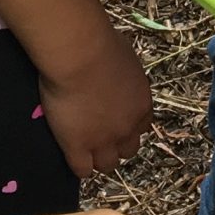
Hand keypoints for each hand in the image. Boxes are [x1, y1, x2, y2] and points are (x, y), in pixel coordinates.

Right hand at [40, 26, 155, 177]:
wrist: (81, 54)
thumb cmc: (102, 44)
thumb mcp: (125, 59)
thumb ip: (125, 75)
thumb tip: (117, 73)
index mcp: (142, 104)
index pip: (142, 127)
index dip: (129, 126)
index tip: (117, 121)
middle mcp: (128, 128)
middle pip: (129, 151)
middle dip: (117, 145)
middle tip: (101, 135)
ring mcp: (103, 141)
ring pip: (108, 165)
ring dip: (99, 159)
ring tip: (86, 150)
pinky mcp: (78, 147)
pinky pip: (82, 170)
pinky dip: (79, 166)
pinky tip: (71, 155)